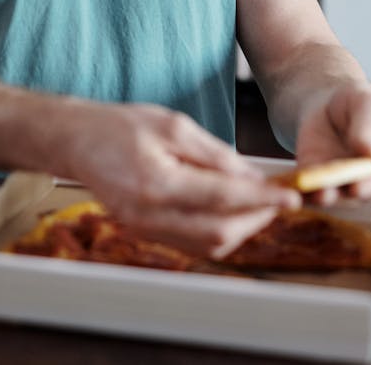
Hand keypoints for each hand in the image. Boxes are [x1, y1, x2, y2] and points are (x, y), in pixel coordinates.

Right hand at [59, 99, 300, 257]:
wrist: (77, 141)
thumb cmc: (121, 125)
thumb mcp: (173, 125)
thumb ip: (214, 154)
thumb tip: (253, 177)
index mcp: (157, 184)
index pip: (222, 199)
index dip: (262, 201)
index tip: (292, 197)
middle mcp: (150, 217)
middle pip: (219, 232)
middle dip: (257, 218)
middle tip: (280, 198)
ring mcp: (146, 231)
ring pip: (209, 245)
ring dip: (242, 227)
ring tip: (260, 203)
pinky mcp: (146, 234)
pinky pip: (193, 243)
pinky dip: (219, 230)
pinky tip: (232, 210)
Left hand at [295, 82, 370, 203]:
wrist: (330, 100)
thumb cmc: (359, 101)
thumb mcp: (369, 104)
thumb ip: (369, 129)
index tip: (359, 188)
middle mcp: (369, 178)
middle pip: (360, 195)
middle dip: (344, 196)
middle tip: (331, 193)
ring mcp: (342, 180)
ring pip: (334, 195)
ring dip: (323, 197)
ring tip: (313, 193)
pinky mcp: (316, 177)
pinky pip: (308, 187)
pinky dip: (300, 190)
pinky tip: (291, 188)